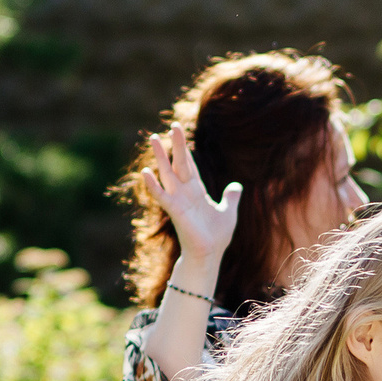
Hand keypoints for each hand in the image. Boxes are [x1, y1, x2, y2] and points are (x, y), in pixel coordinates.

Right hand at [141, 123, 240, 260]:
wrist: (209, 255)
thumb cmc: (216, 236)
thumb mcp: (228, 212)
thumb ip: (230, 198)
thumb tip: (237, 186)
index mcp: (196, 190)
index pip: (190, 165)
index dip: (185, 149)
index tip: (179, 132)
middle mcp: (185, 192)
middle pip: (179, 163)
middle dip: (176, 145)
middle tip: (173, 126)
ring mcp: (178, 200)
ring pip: (167, 173)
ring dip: (161, 157)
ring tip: (154, 138)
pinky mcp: (174, 211)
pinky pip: (162, 195)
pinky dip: (153, 185)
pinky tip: (145, 172)